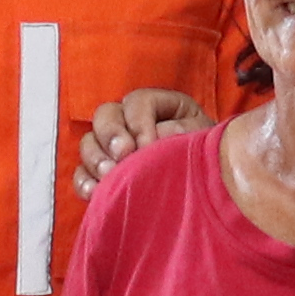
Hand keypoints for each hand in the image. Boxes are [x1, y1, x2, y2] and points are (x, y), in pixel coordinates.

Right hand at [78, 90, 210, 190]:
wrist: (212, 193)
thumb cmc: (210, 160)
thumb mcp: (203, 140)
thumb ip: (180, 133)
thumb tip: (152, 139)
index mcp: (158, 106)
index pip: (137, 102)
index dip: (138, 121)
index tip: (148, 145)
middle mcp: (130, 122)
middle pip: (105, 115)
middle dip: (110, 134)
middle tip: (122, 155)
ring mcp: (113, 149)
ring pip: (89, 142)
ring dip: (95, 158)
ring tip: (109, 175)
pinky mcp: (104, 175)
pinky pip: (82, 174)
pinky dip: (84, 182)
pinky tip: (95, 192)